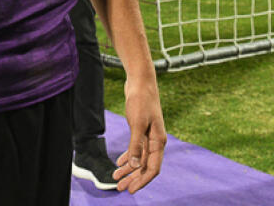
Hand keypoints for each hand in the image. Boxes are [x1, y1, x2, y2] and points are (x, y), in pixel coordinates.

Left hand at [112, 78, 165, 192]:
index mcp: (158, 142)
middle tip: (119, 188)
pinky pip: (136, 149)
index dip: (142, 181)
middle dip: (133, 178)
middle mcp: (155, 141)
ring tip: (116, 177)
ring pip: (139, 159)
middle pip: (145, 166)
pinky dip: (128, 157)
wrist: (141, 82)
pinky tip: (120, 162)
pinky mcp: (141, 130)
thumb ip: (136, 145)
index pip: (152, 168)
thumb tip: (134, 165)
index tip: (130, 190)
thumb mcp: (137, 124)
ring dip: (129, 169)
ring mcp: (148, 136)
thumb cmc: (141, 101)